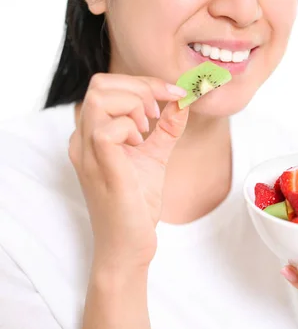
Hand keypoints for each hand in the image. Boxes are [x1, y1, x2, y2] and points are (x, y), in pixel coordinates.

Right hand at [69, 73, 188, 267]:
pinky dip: (130, 127)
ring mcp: (88, 153)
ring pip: (99, 99)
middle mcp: (83, 140)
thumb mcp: (154, 157)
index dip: (144, 83)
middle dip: (140, 88)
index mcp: (92, 134)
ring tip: (149, 130)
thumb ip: (166, 129)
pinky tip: (141, 144)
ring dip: (135, 105)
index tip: (175, 94)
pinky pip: (107, 129)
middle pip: (100, 85)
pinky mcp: (102, 168)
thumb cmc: (136, 205)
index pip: (106, 86)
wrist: (128, 246)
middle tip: (159, 113)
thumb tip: (183, 102)